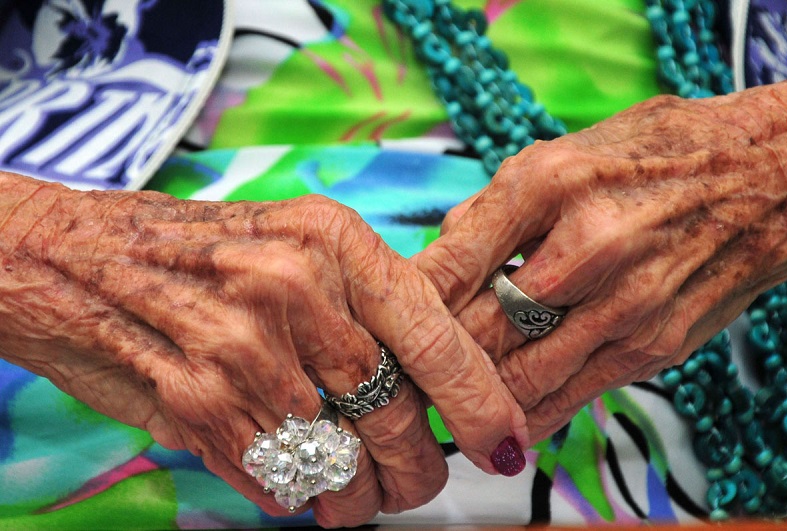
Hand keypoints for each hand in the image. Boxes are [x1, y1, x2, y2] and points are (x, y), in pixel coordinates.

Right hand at [0, 173, 527, 526]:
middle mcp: (293, 288)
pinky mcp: (195, 401)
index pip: (434, 337)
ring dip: (360, 495)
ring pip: (341, 459)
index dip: (480, 401)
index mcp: (334, 239)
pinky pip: (277, 479)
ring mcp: (241, 347)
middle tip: (420, 484)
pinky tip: (295, 483)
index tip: (507, 445)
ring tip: (360, 499)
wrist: (83, 258)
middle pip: (395, 414)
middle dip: (419, 470)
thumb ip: (367, 299)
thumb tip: (445, 374)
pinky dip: (296, 495)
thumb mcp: (298, 242)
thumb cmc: (205, 251)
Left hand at [415, 79, 786, 442]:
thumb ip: (493, 208)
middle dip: (429, 360)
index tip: (380, 326)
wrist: (766, 179)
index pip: (453, 262)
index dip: (406, 304)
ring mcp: (624, 305)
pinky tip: (493, 422)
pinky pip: (570, 397)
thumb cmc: (655, 156)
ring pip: (519, 376)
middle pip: (479, 329)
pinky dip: (523, 414)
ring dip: (470, 396)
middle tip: (393, 377)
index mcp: (552, 186)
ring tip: (432, 406)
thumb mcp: (563, 152)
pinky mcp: (653, 347)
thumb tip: (440, 258)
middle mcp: (588, 248)